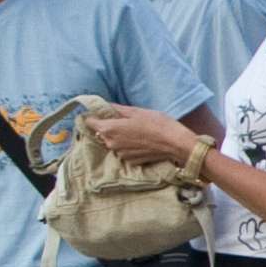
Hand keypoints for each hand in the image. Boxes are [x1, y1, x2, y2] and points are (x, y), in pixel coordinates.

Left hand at [82, 106, 203, 171]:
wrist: (176, 144)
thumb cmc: (158, 124)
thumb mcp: (137, 111)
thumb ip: (117, 109)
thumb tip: (104, 105)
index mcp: (109, 129)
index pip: (89, 122)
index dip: (95, 116)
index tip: (104, 114)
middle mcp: (110, 143)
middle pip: (102, 133)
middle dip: (110, 127)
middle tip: (127, 122)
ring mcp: (120, 154)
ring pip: (113, 142)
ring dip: (120, 138)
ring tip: (137, 132)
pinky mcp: (130, 161)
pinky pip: (123, 151)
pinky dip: (129, 146)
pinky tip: (142, 142)